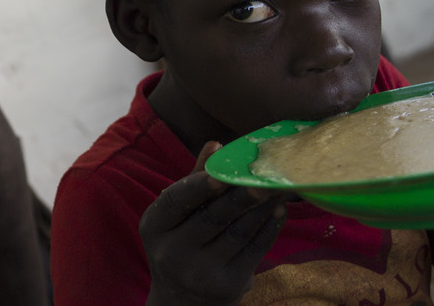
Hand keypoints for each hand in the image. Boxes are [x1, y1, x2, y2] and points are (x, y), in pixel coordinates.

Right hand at [140, 142, 285, 305]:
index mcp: (154, 227)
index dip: (198, 186)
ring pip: (237, 232)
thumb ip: (195, 180)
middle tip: (263, 177)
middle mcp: (172, 252)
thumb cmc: (180, 243)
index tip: (221, 174)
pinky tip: (279, 211)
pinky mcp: (228, 284)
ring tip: (277, 187)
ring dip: (261, 208)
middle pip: (212, 217)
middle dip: (241, 195)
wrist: (182, 301)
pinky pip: (253, 250)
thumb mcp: (176, 216)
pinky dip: (269, 228)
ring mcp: (200, 272)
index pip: (176, 202)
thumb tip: (216, 144)